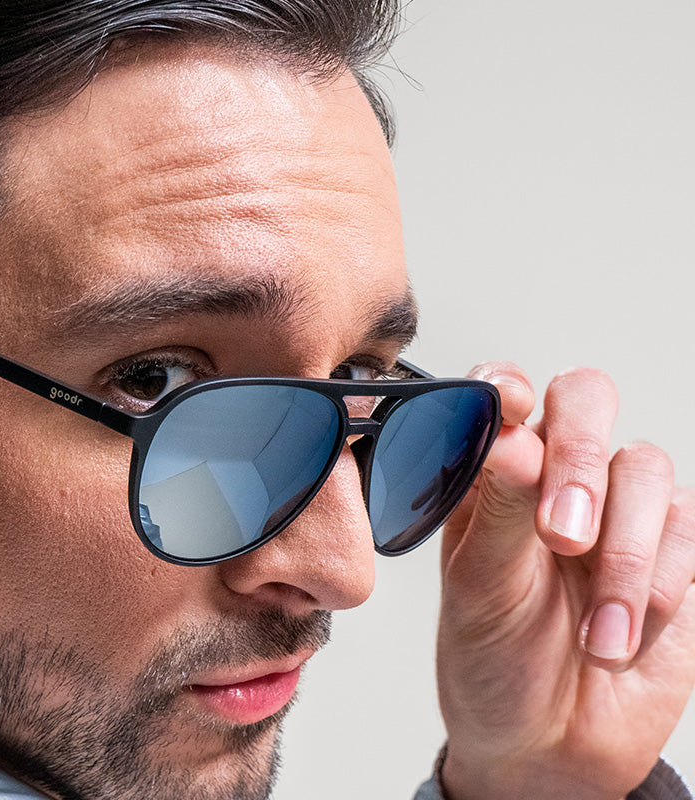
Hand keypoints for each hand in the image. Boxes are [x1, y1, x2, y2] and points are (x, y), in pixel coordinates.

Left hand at [436, 363, 694, 799]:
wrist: (546, 748)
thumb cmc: (492, 661)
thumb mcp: (480, 592)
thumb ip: (498, 513)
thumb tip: (512, 439)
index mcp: (490, 478)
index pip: (504, 395)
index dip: (507, 385)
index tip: (507, 407)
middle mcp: (553, 479)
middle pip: (586, 400)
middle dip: (581, 459)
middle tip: (562, 535)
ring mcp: (615, 511)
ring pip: (645, 468)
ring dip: (623, 556)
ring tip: (594, 634)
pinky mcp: (668, 552)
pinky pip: (685, 527)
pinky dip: (657, 585)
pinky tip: (624, 636)